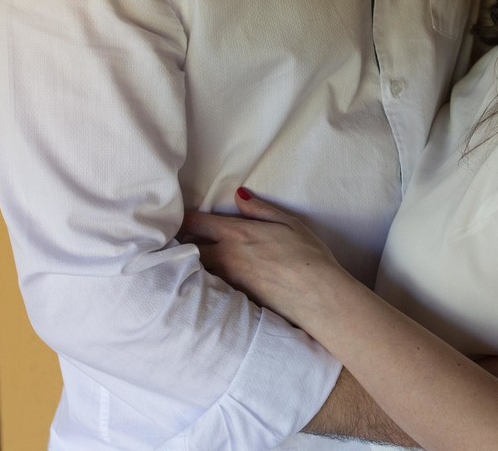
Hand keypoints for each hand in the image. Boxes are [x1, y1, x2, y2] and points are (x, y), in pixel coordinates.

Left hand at [181, 188, 347, 325]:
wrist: (319, 297)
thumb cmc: (309, 257)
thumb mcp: (288, 223)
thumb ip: (259, 209)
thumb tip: (238, 195)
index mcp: (236, 234)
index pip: (195, 223)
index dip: (182, 219)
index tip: (178, 218)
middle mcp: (226, 257)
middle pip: (187, 249)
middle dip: (181, 244)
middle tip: (180, 241)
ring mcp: (228, 281)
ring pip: (196, 270)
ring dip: (192, 264)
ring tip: (191, 261)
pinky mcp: (234, 300)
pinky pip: (211, 287)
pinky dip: (206, 283)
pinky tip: (211, 283)